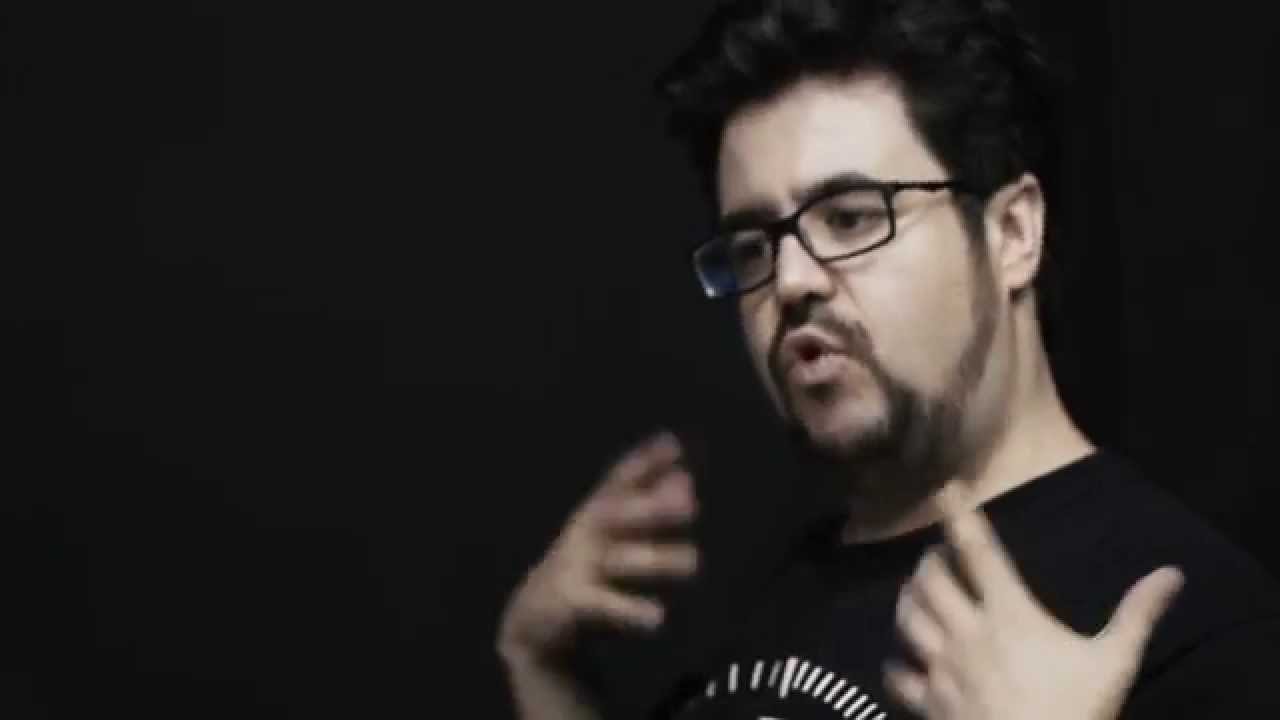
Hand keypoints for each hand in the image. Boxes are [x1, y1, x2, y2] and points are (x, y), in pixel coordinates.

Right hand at [497, 432, 698, 665]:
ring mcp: (573, 566)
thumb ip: (647, 507)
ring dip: (656, 560)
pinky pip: (604, 604)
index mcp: (593, 514)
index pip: (619, 482)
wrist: (531, 620)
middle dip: (651, 508)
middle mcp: (582, 534)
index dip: (643, 462)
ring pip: (619, 560)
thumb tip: (686, 479)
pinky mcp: (569, 601)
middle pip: (617, 515)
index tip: (672, 445)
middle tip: (690, 506)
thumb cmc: (584, 570)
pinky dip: (630, 610)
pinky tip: (658, 618)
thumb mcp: (612, 535)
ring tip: (694, 562)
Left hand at [884, 487, 1183, 719]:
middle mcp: (967, 634)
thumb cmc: (1076, 712)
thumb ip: (1137, 615)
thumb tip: (1172, 573)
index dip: (960, 518)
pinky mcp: (929, 704)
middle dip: (929, 560)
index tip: (948, 492)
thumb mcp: (1114, 663)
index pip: (979, 553)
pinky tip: (900, 661)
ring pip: (907, 619)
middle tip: (936, 555)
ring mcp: (943, 669)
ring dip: (907, 601)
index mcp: (1010, 615)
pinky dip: (896, 664)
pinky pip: (898, 676)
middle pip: (930, 580)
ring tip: (914, 593)